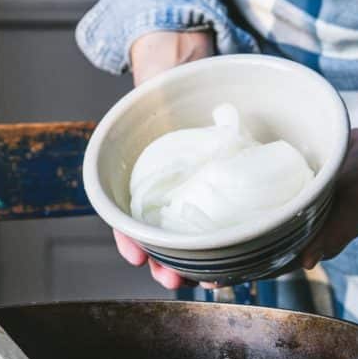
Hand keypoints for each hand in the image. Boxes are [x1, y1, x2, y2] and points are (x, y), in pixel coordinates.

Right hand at [115, 29, 214, 288]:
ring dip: (194, 266)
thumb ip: (153, 88)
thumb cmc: (166, 83)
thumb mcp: (153, 86)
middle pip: (158, 238)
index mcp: (139, 177)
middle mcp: (164, 190)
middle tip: (172, 280)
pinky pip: (223, 228)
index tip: (137, 256)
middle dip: (165, 264)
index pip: (126, 215)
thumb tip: (161, 78)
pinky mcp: (224, 197)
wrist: (191, 77)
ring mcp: (193, 195)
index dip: (129, 239)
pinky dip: (225, 248)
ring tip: (204, 281)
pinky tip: (231, 261)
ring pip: (188, 242)